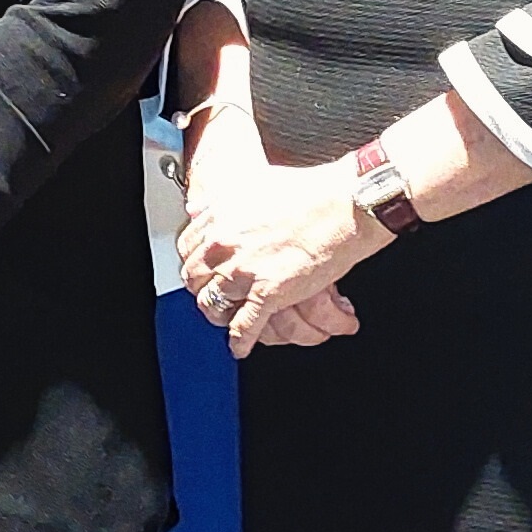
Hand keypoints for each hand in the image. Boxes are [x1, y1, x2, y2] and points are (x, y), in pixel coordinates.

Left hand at [181, 159, 375, 353]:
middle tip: (210, 293)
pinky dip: (240, 341)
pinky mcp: (268, 294)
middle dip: (202, 289)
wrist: (344, 205)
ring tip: (225, 318)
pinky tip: (240, 347)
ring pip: (215, 304)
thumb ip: (221, 202)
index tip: (201, 268)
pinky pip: (244, 326)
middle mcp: (225, 245)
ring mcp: (244, 271)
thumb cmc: (309, 192)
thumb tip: (197, 208)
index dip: (195, 261)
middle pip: (195, 279)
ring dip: (219, 315)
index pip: (187, 249)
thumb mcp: (252, 185)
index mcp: (221, 218)